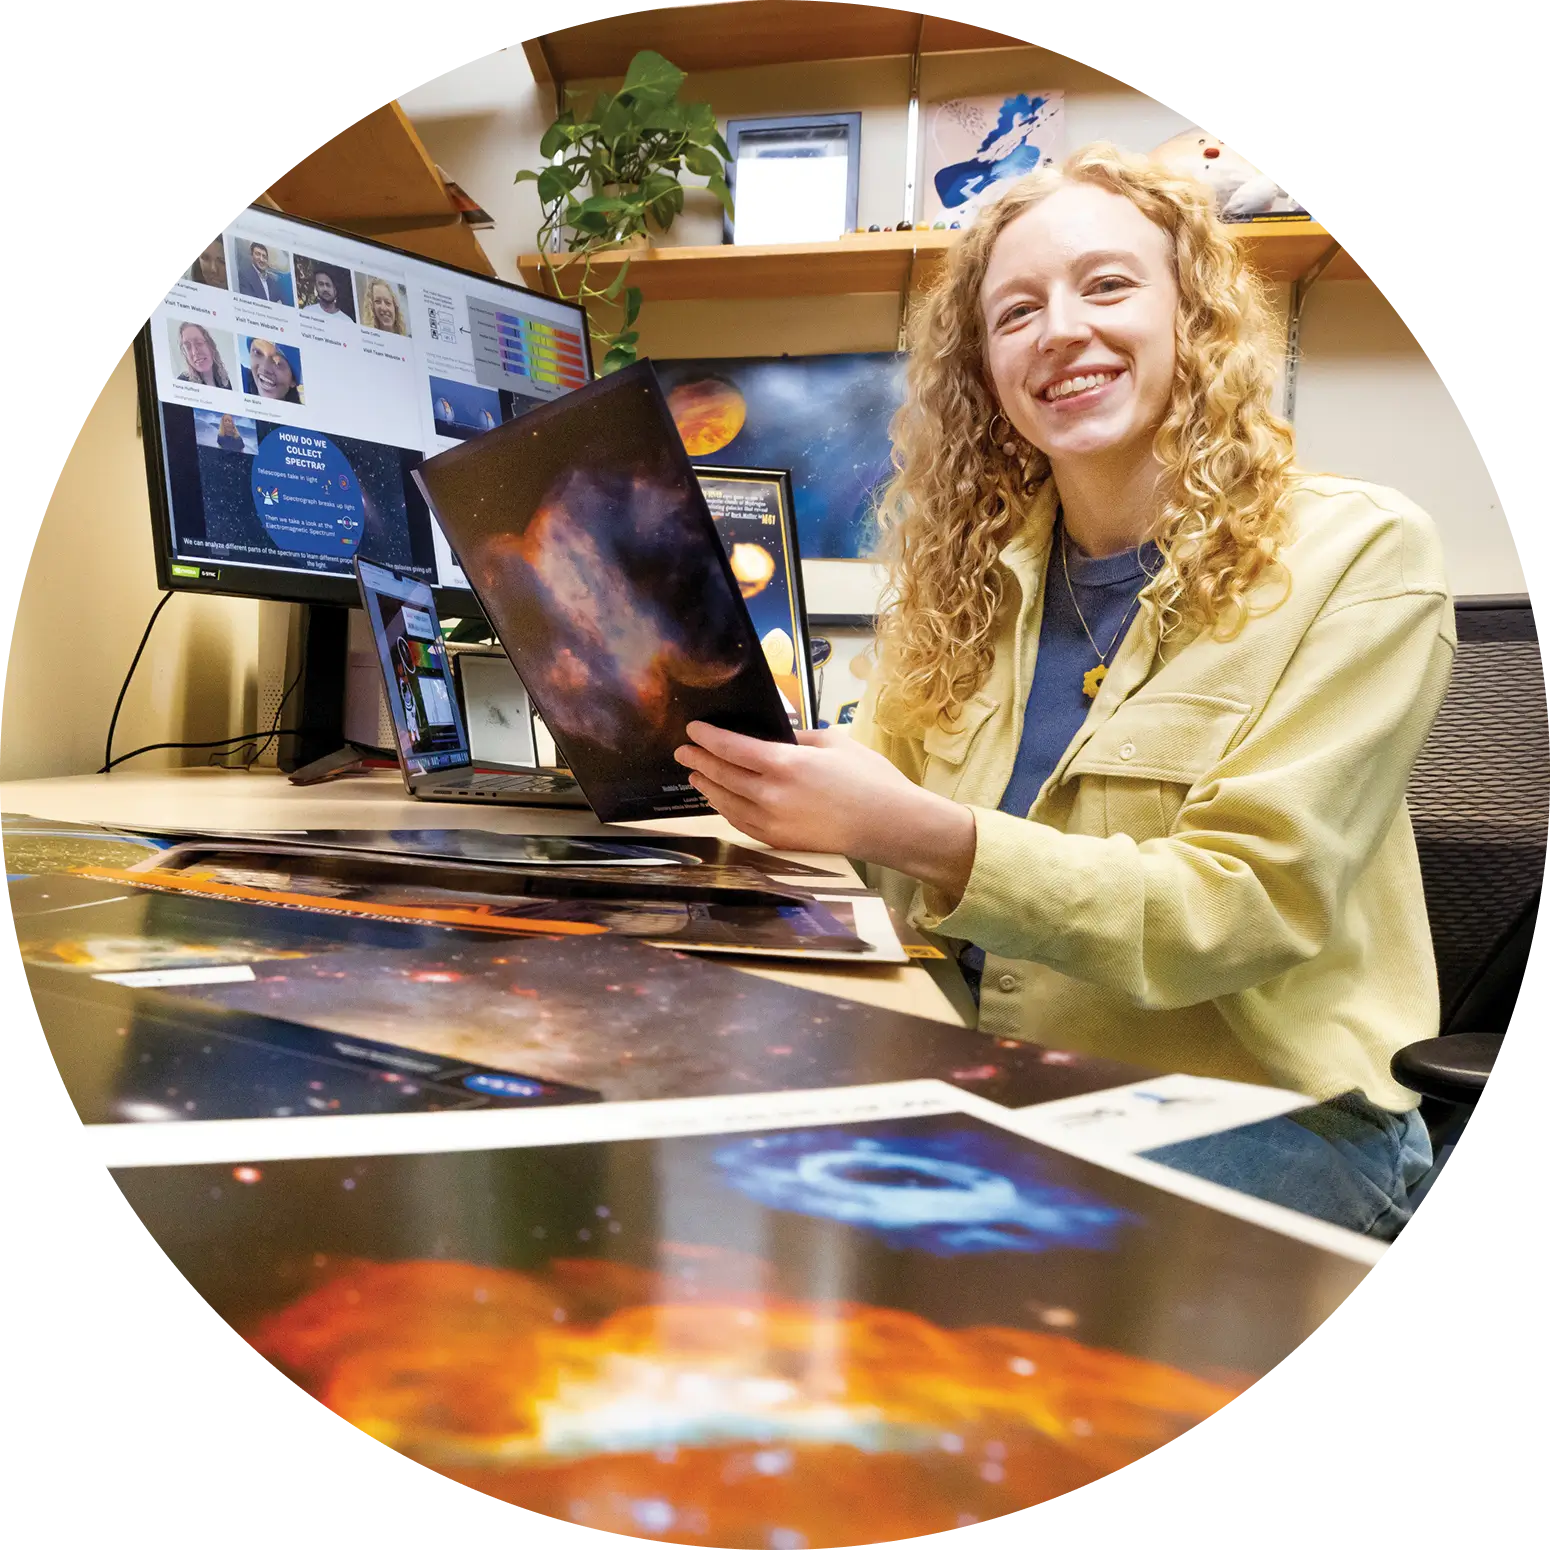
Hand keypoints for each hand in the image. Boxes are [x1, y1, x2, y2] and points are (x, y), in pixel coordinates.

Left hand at [674, 722, 976, 901]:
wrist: (889, 825)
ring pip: (727, 802)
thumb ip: (796, 737)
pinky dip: (726, 810)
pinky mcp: (780, 842)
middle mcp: (771, 794)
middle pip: (723, 775)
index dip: (708, 738)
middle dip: (700, 761)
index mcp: (785, 763)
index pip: (732, 748)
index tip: (693, 730)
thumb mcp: (833, 742)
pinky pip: (742, 823)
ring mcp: (773, 822)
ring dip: (708, 787)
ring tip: (696, 775)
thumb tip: (773, 736)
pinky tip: (722, 801)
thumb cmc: (869, 778)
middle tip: (684, 752)